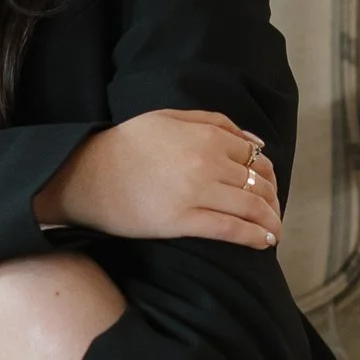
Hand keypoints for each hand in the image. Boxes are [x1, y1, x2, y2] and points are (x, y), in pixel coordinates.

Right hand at [34, 109, 280, 247]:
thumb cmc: (126, 145)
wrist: (86, 175)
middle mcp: (207, 162)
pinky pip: (230, 229)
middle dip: (272, 200)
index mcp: (206, 135)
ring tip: (273, 231)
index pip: (255, 157)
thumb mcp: (169, 118)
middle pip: (258, 183)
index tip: (269, 188)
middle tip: (272, 213)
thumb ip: (215, 122)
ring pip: (251, 207)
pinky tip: (264, 242)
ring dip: (270, 220)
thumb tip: (256, 143)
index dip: (268, 175)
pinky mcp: (182, 221)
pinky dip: (254, 236)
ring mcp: (196, 192)